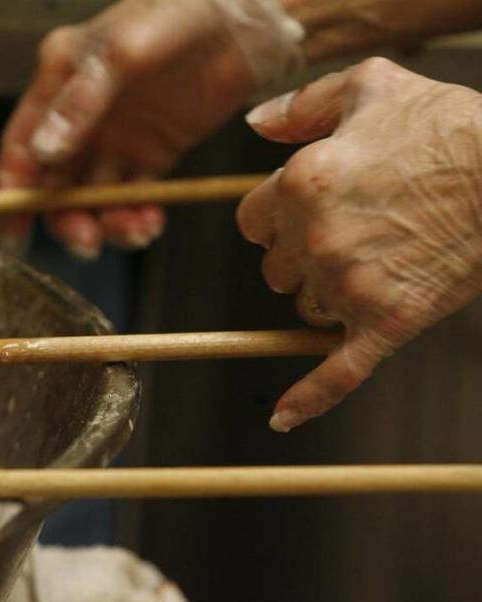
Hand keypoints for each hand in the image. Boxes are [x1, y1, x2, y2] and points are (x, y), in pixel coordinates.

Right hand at [0, 0, 302, 257]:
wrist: (244, 21)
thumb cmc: (179, 13)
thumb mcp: (122, 51)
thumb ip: (81, 102)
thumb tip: (44, 150)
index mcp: (58, 81)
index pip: (21, 145)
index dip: (12, 191)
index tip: (13, 230)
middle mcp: (80, 115)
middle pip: (53, 183)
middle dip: (63, 218)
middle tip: (85, 240)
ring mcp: (115, 138)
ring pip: (92, 197)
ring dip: (104, 224)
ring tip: (134, 230)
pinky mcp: (150, 154)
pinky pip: (131, 198)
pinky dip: (135, 217)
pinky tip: (149, 222)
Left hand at [237, 57, 481, 430]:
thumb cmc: (448, 125)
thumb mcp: (370, 85)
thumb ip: (302, 104)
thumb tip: (253, 125)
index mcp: (300, 184)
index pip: (252, 222)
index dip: (277, 218)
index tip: (307, 211)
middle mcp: (315, 238)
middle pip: (276, 268)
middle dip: (301, 255)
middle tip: (353, 232)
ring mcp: (349, 284)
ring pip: (306, 307)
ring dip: (327, 294)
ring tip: (378, 262)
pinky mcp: (387, 320)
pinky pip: (337, 370)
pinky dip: (309, 396)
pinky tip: (281, 417)